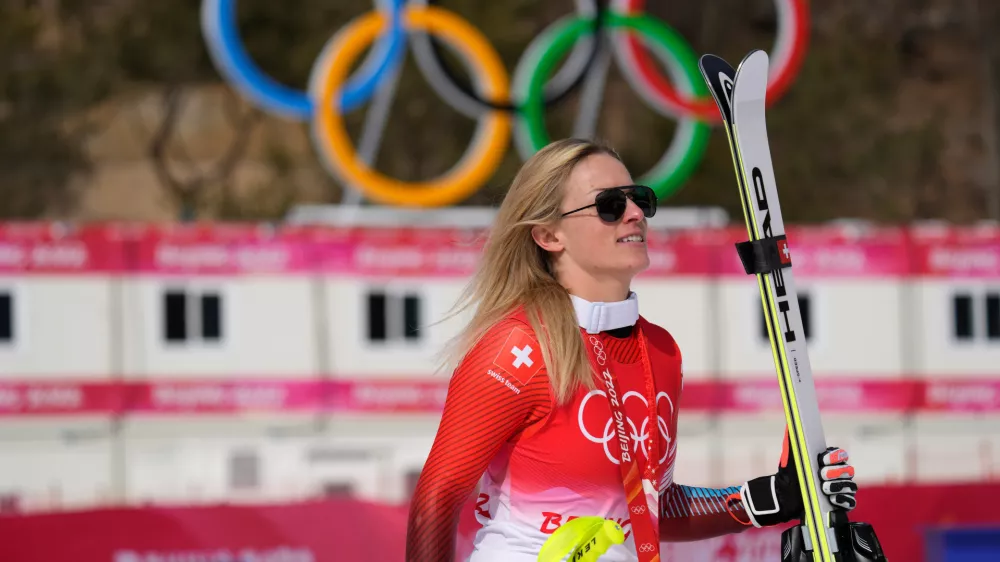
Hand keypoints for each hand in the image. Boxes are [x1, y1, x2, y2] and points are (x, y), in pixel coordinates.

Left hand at [737, 429, 857, 527]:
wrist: (786, 496)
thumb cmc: (791, 474)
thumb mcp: (789, 458)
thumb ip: (792, 441)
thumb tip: (790, 425)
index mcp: (829, 460)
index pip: (840, 454)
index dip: (834, 456)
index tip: (823, 459)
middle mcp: (839, 473)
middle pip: (847, 470)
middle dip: (836, 472)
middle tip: (822, 474)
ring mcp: (842, 489)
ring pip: (850, 486)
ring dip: (838, 486)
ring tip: (824, 488)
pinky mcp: (842, 503)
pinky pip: (850, 503)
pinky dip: (843, 500)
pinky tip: (832, 500)